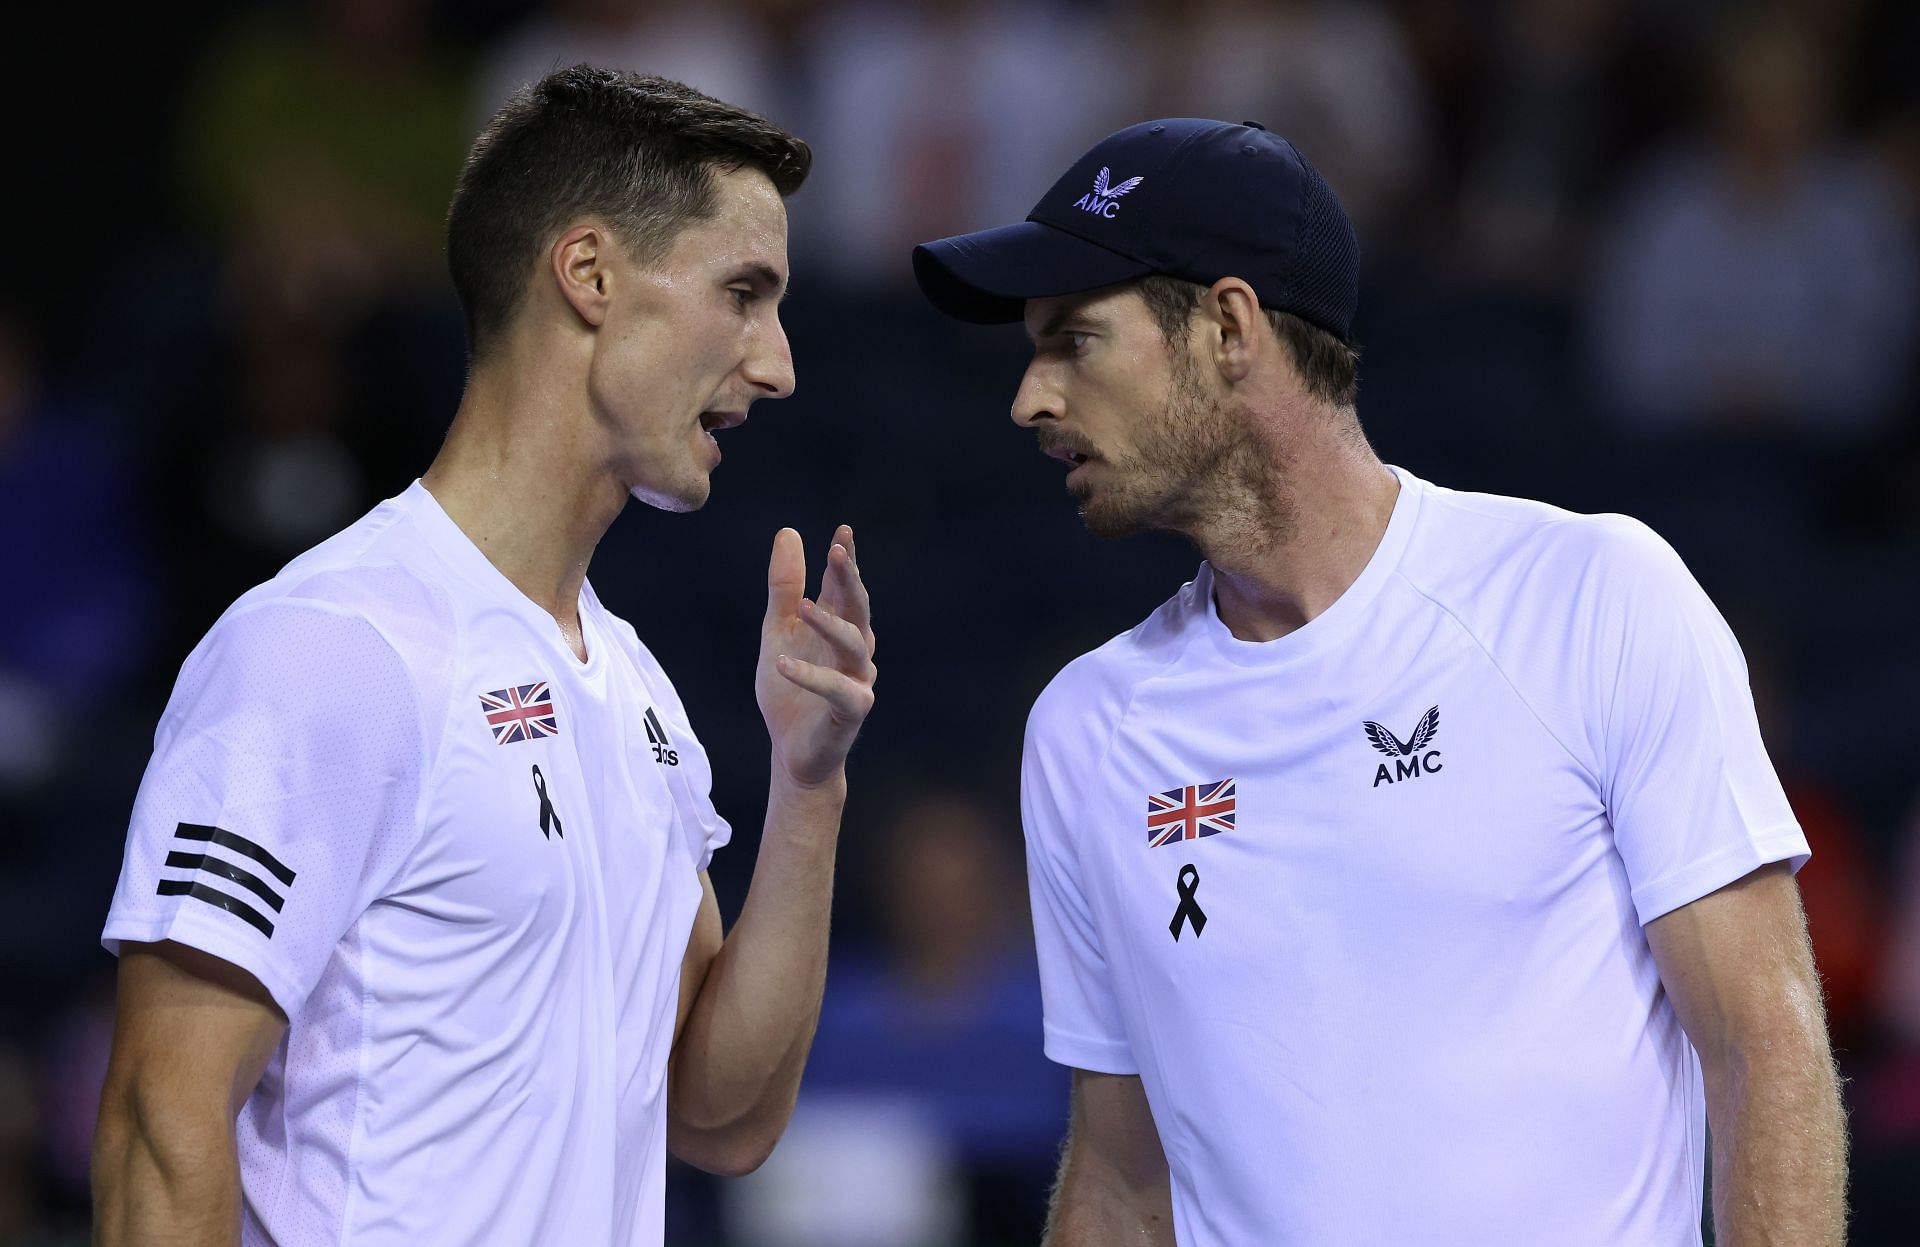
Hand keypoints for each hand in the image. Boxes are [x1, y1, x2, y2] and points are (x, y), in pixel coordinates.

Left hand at [756, 525, 876, 788]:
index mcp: (838, 628)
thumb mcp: (777, 631)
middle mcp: (855, 651)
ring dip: (830, 624)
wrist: (791, 751)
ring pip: (855, 645)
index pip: (845, 588)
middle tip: (838, 552)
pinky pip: (836, 689)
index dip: (846, 561)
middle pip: (859, 609)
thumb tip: (789, 532)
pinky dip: (810, 676)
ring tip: (804, 606)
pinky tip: (782, 664)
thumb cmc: (790, 690)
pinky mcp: (851, 711)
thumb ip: (784, 587)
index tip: (843, 531)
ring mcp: (858, 680)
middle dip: (850, 580)